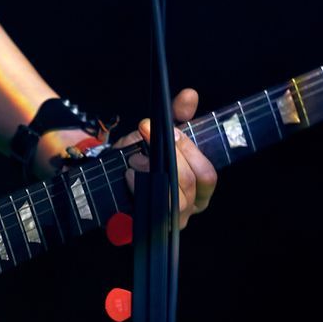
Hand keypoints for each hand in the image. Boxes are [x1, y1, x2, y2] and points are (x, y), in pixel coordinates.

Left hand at [116, 87, 218, 229]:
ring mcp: (169, 220)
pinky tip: (128, 174)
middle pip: (190, 183)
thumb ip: (179, 115)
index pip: (207, 175)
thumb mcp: (162, 134)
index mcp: (201, 188)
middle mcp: (190, 207)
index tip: (170, 129)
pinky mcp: (148, 226)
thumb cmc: (147, 157)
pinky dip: (138, 188)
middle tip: (148, 135)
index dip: (190, 150)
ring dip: (152, 172)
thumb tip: (190, 95)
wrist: (116, 176)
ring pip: (170, 197)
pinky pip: (147, 210)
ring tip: (136, 157)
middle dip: (170, 156)